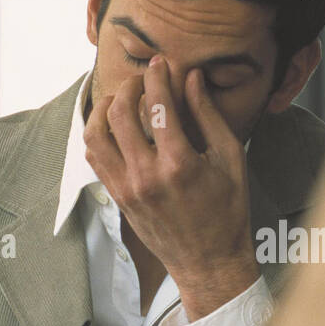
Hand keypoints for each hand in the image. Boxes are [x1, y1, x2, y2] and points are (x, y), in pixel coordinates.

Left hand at [85, 56, 260, 318]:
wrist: (209, 261)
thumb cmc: (228, 210)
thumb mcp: (230, 159)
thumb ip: (208, 116)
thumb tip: (192, 78)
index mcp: (180, 163)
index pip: (158, 105)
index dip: (157, 76)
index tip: (161, 64)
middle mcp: (147, 175)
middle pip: (120, 112)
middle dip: (130, 86)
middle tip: (143, 80)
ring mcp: (128, 189)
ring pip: (96, 134)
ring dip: (104, 108)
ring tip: (121, 100)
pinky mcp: (118, 198)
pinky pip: (95, 158)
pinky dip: (98, 134)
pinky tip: (113, 126)